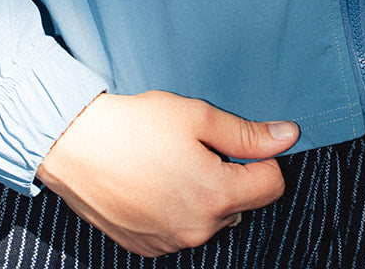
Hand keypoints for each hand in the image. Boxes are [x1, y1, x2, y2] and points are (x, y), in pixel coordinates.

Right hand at [36, 91, 297, 257]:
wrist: (75, 145)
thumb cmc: (136, 125)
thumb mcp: (197, 117)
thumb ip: (246, 134)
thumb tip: (289, 136)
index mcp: (215, 195)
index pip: (272, 186)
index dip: (263, 159)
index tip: (237, 143)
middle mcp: (198, 229)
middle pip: (241, 204)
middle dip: (230, 176)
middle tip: (196, 147)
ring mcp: (171, 243)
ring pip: (211, 219)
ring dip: (203, 196)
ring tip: (171, 163)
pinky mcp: (148, 248)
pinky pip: (181, 230)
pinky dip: (177, 210)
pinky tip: (154, 183)